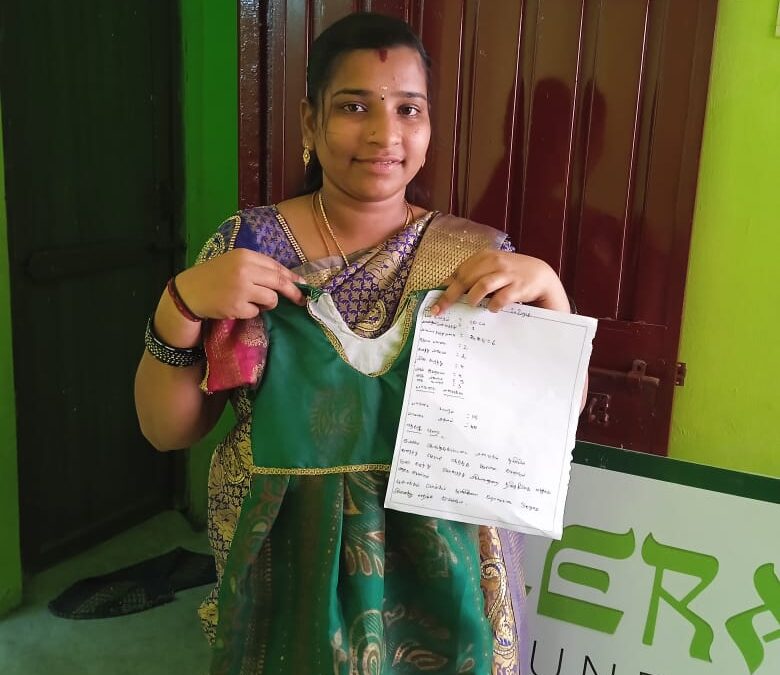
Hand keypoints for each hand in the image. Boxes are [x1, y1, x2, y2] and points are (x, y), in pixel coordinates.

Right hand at [174, 249, 305, 319]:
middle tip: (301, 299)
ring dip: (267, 303)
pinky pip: (256, 312)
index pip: (276, 266)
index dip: (292, 277)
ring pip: (271, 299)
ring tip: (251, 300)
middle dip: (293, 292)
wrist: (189, 292)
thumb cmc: (214, 277)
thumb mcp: (234, 263)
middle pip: (279, 282)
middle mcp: (244, 270)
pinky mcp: (237, 306)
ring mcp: (241, 289)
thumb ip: (258, 268)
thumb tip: (288, 278)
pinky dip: (251, 312)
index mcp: (245, 255)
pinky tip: (237, 306)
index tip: (304, 285)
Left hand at [430, 250, 569, 315]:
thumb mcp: (491, 271)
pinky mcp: (519, 286)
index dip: (444, 289)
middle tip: (440, 311)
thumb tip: (446, 291)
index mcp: (484, 257)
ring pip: (482, 285)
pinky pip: (501, 297)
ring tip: (471, 305)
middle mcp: (494, 262)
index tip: (433, 304)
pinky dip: (494, 305)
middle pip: (465, 279)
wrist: (541, 276)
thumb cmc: (511, 275)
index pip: (459, 272)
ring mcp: (507, 273)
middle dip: (450, 296)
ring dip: (473, 298)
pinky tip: (493, 309)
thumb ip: (472, 278)